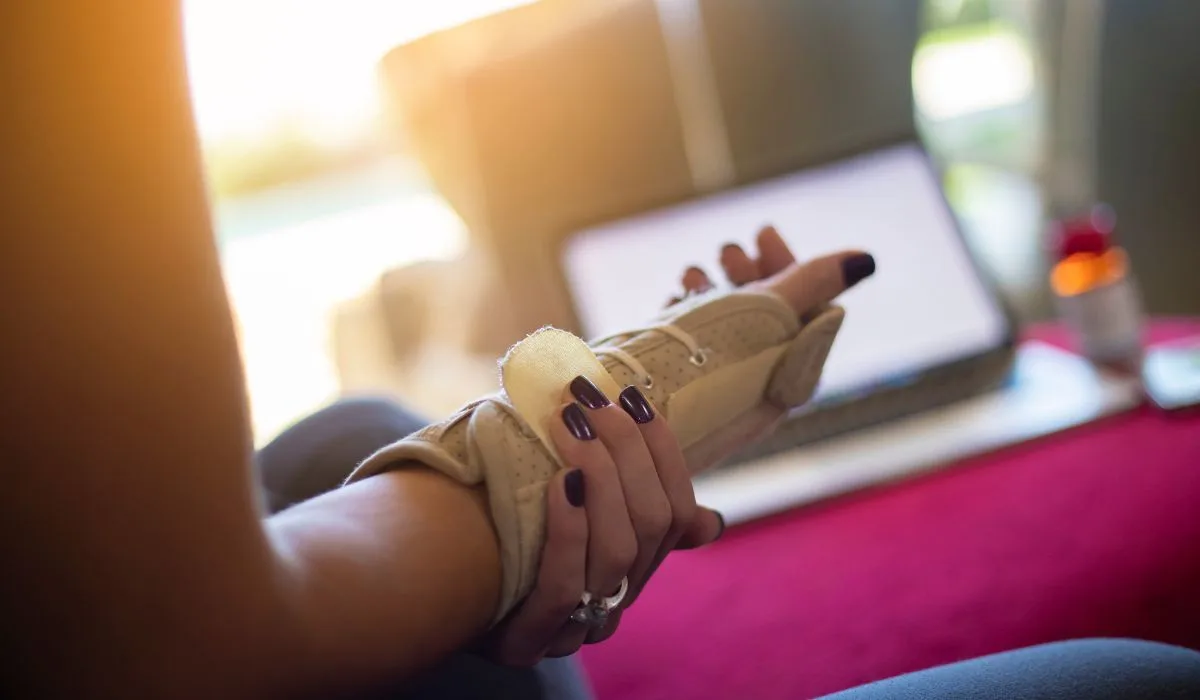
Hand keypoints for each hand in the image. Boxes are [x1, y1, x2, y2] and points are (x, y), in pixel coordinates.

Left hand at [484, 376, 720, 663]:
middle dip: (628, 450)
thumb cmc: (490, 526)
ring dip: (600, 476)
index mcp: (631, 568)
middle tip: (590, 400)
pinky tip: (559, 481)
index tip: (632, 395)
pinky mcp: (526, 643)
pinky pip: (564, 587)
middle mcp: (613, 602)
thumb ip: (609, 484)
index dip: (662, 450)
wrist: (419, 588)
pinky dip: (569, 528)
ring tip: (570, 424)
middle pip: (652, 524)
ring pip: (618, 552)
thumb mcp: (553, 498)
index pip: (676, 511)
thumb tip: (700, 512)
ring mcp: (573, 629)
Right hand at [673, 224, 875, 471]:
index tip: (763, 234)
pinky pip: (692, 345)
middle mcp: (756, 389)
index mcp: (787, 378)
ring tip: (692, 274)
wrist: (635, 409)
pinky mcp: (681, 391)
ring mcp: (718, 391)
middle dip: (750, 274)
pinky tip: (673, 298)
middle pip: (768, 318)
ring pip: (726, 328)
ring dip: (715, 290)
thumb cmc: (704, 362)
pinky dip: (687, 314)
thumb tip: (864, 260)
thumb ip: (811, 283)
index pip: (808, 314)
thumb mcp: (763, 311)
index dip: (792, 267)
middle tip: (728, 252)